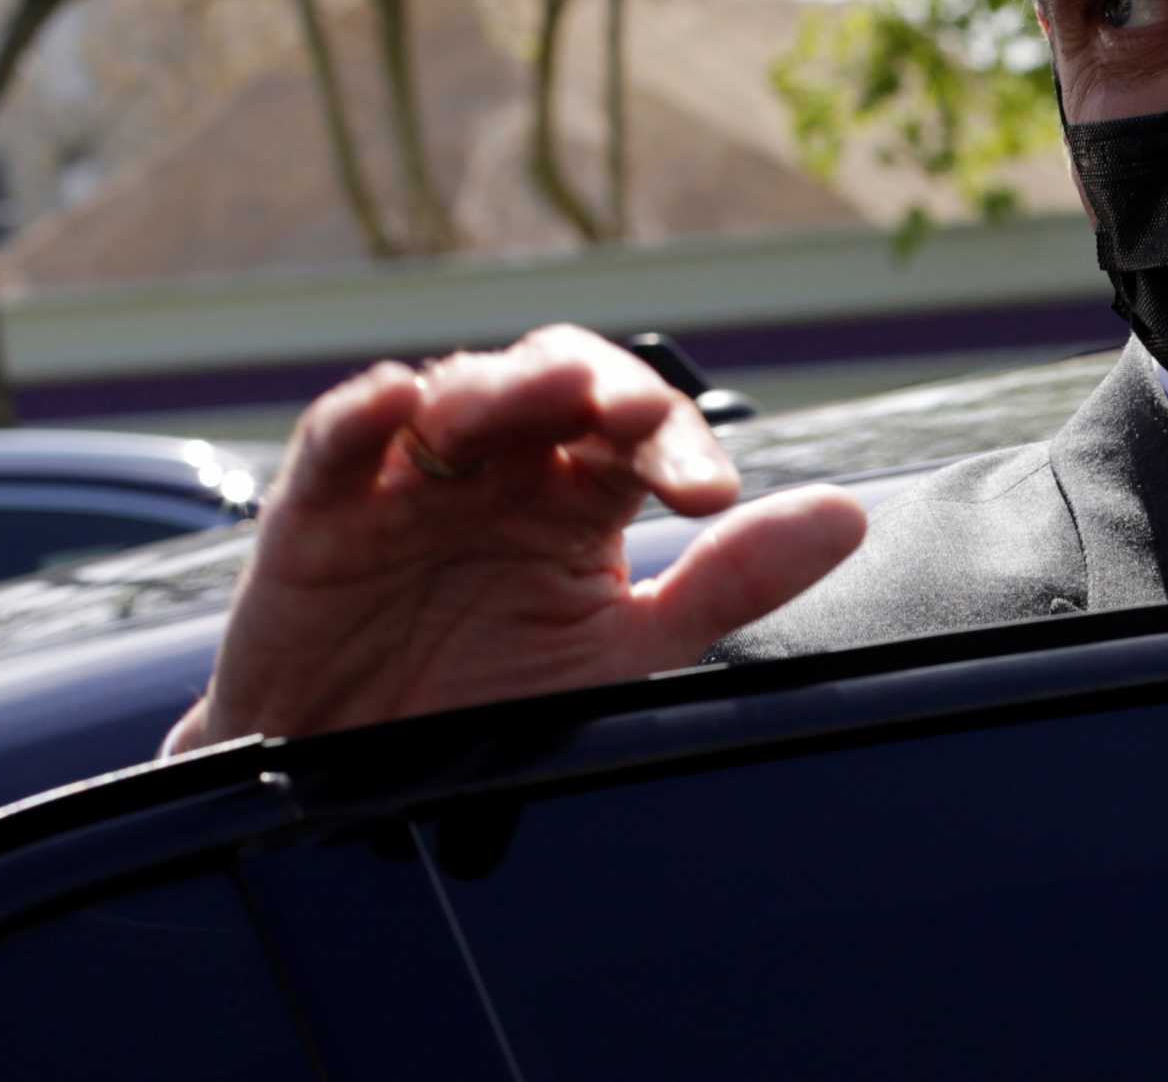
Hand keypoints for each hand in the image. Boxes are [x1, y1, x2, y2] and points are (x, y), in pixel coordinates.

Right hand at [163, 325, 865, 754]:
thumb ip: (729, 585)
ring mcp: (408, 476)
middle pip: (553, 381)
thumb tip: (847, 514)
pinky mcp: (319, 507)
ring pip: (458, 392)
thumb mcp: (621, 654)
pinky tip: (400, 402)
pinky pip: (340, 439)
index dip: (674, 445)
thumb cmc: (488, 703)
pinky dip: (366, 411)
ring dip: (502, 388)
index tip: (706, 498)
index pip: (638, 430)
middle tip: (634, 414)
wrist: (356, 785)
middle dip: (598, 385)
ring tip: (546, 397)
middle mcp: (498, 466)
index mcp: (576, 493)